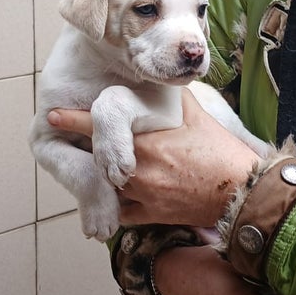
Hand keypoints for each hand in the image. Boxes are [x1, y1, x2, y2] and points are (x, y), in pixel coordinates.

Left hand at [47, 88, 259, 226]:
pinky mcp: (151, 216)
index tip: (53, 115)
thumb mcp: (196, 116)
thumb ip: (173, 97)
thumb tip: (161, 78)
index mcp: (146, 142)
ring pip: (107, 187)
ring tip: (96, 171)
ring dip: (102, 179)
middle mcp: (139, 170)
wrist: (241, 192)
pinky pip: (122, 213)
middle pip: (98, 161)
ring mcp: (143, 196)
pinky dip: (117, 205)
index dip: (74, 121)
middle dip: (88, 153)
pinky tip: (115, 198)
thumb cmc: (221, 152)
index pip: (101, 128)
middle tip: (74, 142)